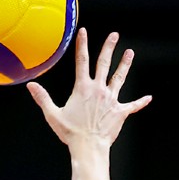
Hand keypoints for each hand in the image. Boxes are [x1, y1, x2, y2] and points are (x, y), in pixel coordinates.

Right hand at [27, 29, 151, 150]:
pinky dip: (140, 102)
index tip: (84, 31)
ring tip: (130, 53)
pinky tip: (148, 98)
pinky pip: (133, 105)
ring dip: (125, 65)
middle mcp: (99, 90)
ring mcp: (111, 100)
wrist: (89, 147)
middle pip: (104, 64)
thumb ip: (42, 98)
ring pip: (120, 78)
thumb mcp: (53, 115)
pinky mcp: (120, 112)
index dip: (82, 45)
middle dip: (109, 47)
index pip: (82, 61)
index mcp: (83, 88)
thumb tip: (30, 85)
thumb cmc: (70, 133)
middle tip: (114, 35)